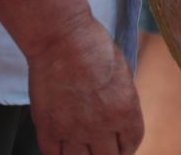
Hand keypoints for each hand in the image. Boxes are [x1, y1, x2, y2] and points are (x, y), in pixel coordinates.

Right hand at [0, 0, 142, 153]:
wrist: (61, 38)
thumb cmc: (94, 47)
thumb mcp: (122, 73)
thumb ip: (122, 100)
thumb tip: (119, 117)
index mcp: (125, 111)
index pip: (131, 144)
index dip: (126, 147)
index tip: (121, 145)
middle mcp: (102, 126)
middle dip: (108, 153)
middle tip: (102, 148)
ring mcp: (73, 130)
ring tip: (83, 149)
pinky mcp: (49, 128)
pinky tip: (63, 148)